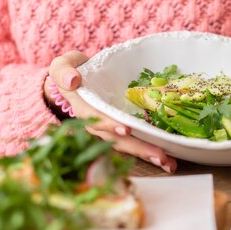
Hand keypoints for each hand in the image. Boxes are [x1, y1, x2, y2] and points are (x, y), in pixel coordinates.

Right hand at [46, 51, 176, 172]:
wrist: (76, 82)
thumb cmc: (71, 72)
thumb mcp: (62, 66)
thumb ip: (63, 71)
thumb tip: (72, 81)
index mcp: (83, 109)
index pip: (95, 119)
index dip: (109, 124)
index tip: (125, 129)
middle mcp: (96, 125)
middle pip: (116, 139)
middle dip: (137, 148)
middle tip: (159, 156)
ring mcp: (109, 131)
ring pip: (128, 145)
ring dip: (147, 154)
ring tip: (167, 163)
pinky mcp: (120, 132)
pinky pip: (135, 144)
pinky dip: (150, 152)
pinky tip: (168, 162)